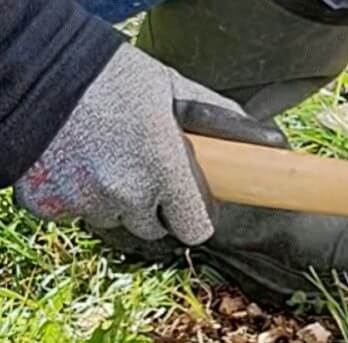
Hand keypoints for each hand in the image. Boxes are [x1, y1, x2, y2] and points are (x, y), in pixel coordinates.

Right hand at [14, 43, 283, 244]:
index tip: (188, 206)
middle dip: (153, 205)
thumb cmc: (112, 76)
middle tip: (141, 168)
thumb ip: (218, 119)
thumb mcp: (173, 89)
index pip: (195, 230)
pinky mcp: (50, 202)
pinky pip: (73, 213)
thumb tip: (267, 139)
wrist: (38, 66)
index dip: (193, 219)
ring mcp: (87, 200)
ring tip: (106, 159)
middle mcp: (128, 192)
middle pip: (153, 227)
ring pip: (113, 220)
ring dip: (115, 201)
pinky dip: (76, 197)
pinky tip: (76, 165)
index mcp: (165, 169)